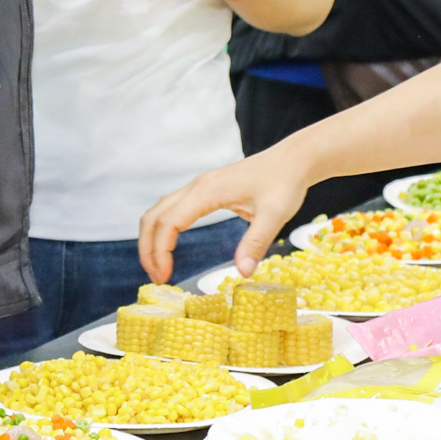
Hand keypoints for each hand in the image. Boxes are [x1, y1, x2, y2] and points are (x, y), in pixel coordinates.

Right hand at [139, 144, 313, 281]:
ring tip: (158, 267)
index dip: (160, 251)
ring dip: (152, 239)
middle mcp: (196, 187)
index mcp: (208, 192)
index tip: (165, 276)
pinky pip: (172, 209)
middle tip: (156, 278)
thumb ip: (255, 243)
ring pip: (159, 211)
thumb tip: (242, 273)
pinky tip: (169, 247)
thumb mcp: (274, 215)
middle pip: (154, 217)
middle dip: (148, 249)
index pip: (168, 222)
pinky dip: (162, 229)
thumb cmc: (284, 183)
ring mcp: (198, 187)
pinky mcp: (204, 190)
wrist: (292, 160)